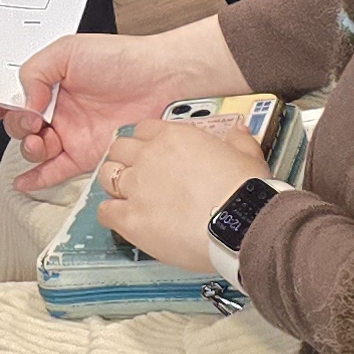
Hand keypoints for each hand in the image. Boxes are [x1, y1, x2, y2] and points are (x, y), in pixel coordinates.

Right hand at [0, 19, 243, 193]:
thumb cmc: (119, 59)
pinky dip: (37, 179)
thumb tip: (23, 100)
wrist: (159, 80)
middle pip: (21, 125)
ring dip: (28, 148)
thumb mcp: (68, 51)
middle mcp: (57, 108)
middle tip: (30, 120)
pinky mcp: (85, 154)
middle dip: (16, 125)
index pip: (14, 95)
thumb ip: (36, 71)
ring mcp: (70, 132)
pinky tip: (23, 182)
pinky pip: (55, 170)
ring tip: (40, 140)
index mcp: (49, 82)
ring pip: (36, 148)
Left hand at [93, 113, 269, 269]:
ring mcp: (137, 187)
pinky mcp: (131, 218)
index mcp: (174, 137)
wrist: (240, 225)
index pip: (144, 129)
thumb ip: (239, 141)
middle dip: (126, 160)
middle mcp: (149, 156)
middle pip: (120, 149)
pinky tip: (122, 220)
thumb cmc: (246, 191)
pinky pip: (105, 211)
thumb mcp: (249, 157)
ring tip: (126, 197)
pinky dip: (111, 214)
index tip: (152, 154)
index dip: (146, 142)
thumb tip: (239, 130)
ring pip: (107, 176)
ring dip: (114, 184)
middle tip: (138, 176)